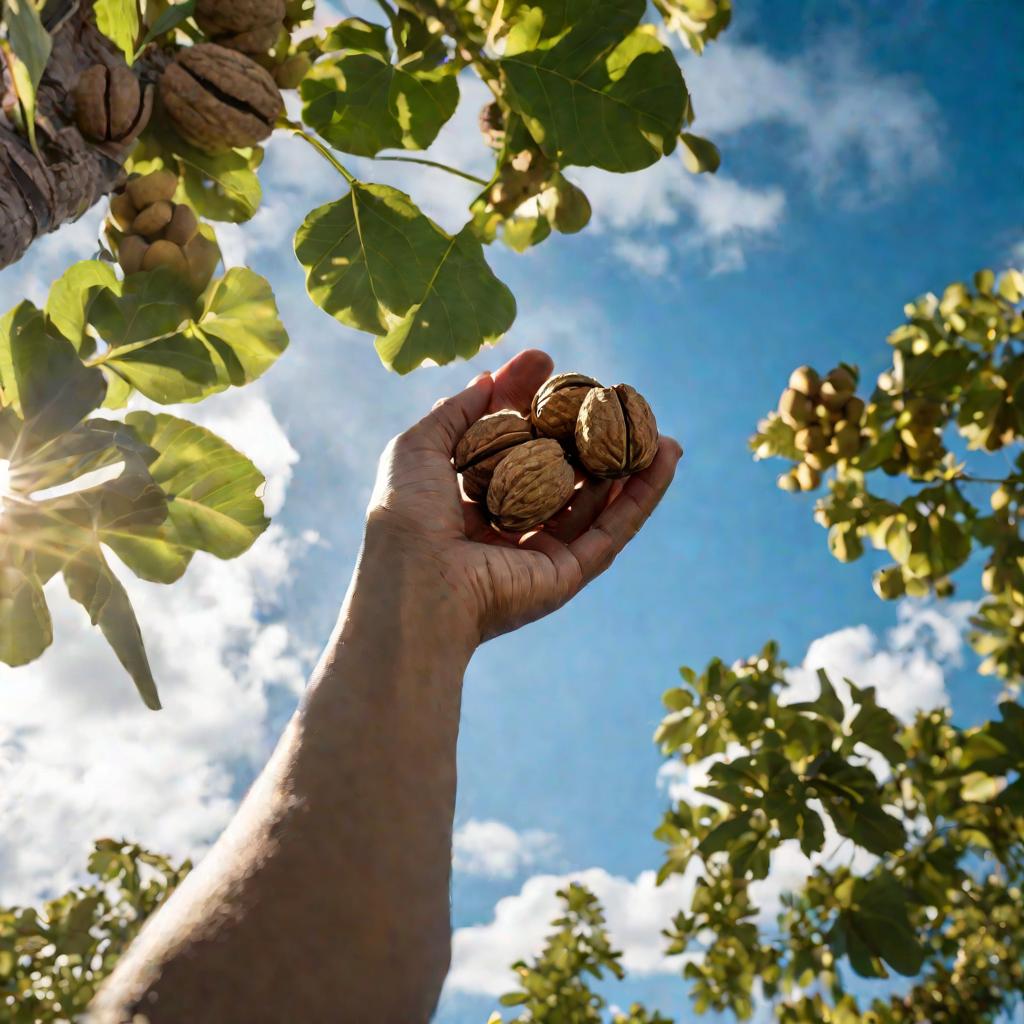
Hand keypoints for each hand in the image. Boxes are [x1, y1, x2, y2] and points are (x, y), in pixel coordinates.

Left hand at [364, 349, 682, 643]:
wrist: (417, 578)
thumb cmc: (407, 513)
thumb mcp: (418, 446)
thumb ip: (454, 411)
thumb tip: (488, 378)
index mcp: (466, 500)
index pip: (507, 441)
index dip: (525, 399)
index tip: (546, 360)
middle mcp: (507, 528)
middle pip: (558, 470)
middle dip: (584, 432)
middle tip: (611, 393)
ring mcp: (540, 553)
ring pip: (595, 501)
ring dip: (627, 463)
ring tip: (654, 423)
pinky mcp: (568, 574)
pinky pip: (614, 529)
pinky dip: (644, 494)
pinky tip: (666, 456)